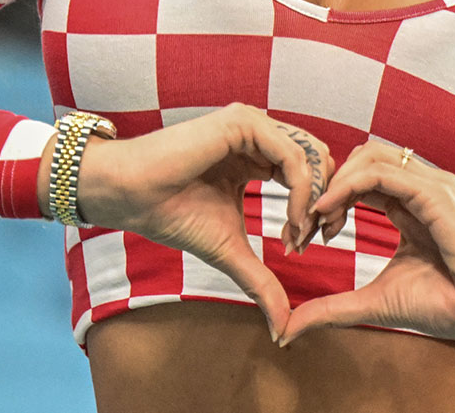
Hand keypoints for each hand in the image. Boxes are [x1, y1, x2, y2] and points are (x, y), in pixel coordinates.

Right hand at [69, 103, 333, 340]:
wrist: (131, 197)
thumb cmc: (172, 216)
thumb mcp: (230, 250)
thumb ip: (261, 280)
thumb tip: (282, 331)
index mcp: (257, 154)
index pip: (308, 173)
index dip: (314, 209)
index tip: (303, 248)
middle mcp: (259, 135)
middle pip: (318, 161)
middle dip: (323, 202)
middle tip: (314, 240)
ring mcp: (252, 125)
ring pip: (311, 157)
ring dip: (314, 199)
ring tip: (298, 235)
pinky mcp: (244, 123)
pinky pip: (292, 156)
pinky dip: (300, 191)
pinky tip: (290, 221)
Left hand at [277, 141, 454, 355]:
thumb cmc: (447, 305)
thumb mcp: (376, 302)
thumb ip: (334, 307)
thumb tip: (288, 328)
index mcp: (410, 203)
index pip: (360, 178)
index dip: (328, 198)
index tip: (307, 234)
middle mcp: (421, 186)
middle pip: (360, 158)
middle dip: (326, 183)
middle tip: (306, 223)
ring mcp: (431, 185)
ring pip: (368, 157)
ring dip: (333, 183)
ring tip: (316, 218)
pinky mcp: (437, 194)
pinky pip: (382, 174)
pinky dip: (348, 186)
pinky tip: (328, 211)